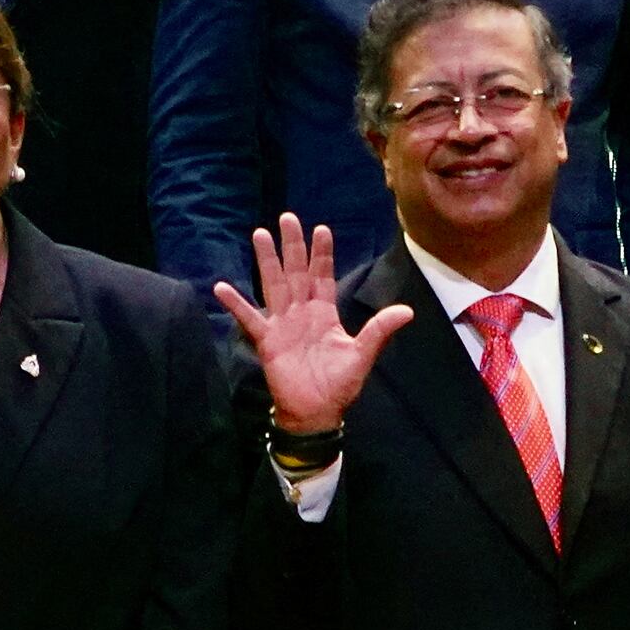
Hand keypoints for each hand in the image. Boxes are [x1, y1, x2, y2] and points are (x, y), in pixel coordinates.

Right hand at [210, 216, 411, 435]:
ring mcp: (282, 324)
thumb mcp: (362, 354)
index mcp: (324, 313)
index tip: (321, 229)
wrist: (317, 412)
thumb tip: (407, 310)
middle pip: (295, 272)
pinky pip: (249, 319)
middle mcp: (301, 312)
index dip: (322, 254)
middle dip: (292, 246)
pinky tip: (222, 287)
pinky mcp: (267, 341)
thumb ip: (379, 330)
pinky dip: (236, 304)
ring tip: (260, 235)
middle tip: (287, 217)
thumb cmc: (338, 384)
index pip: (322, 276)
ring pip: (274, 285)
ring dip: (267, 261)